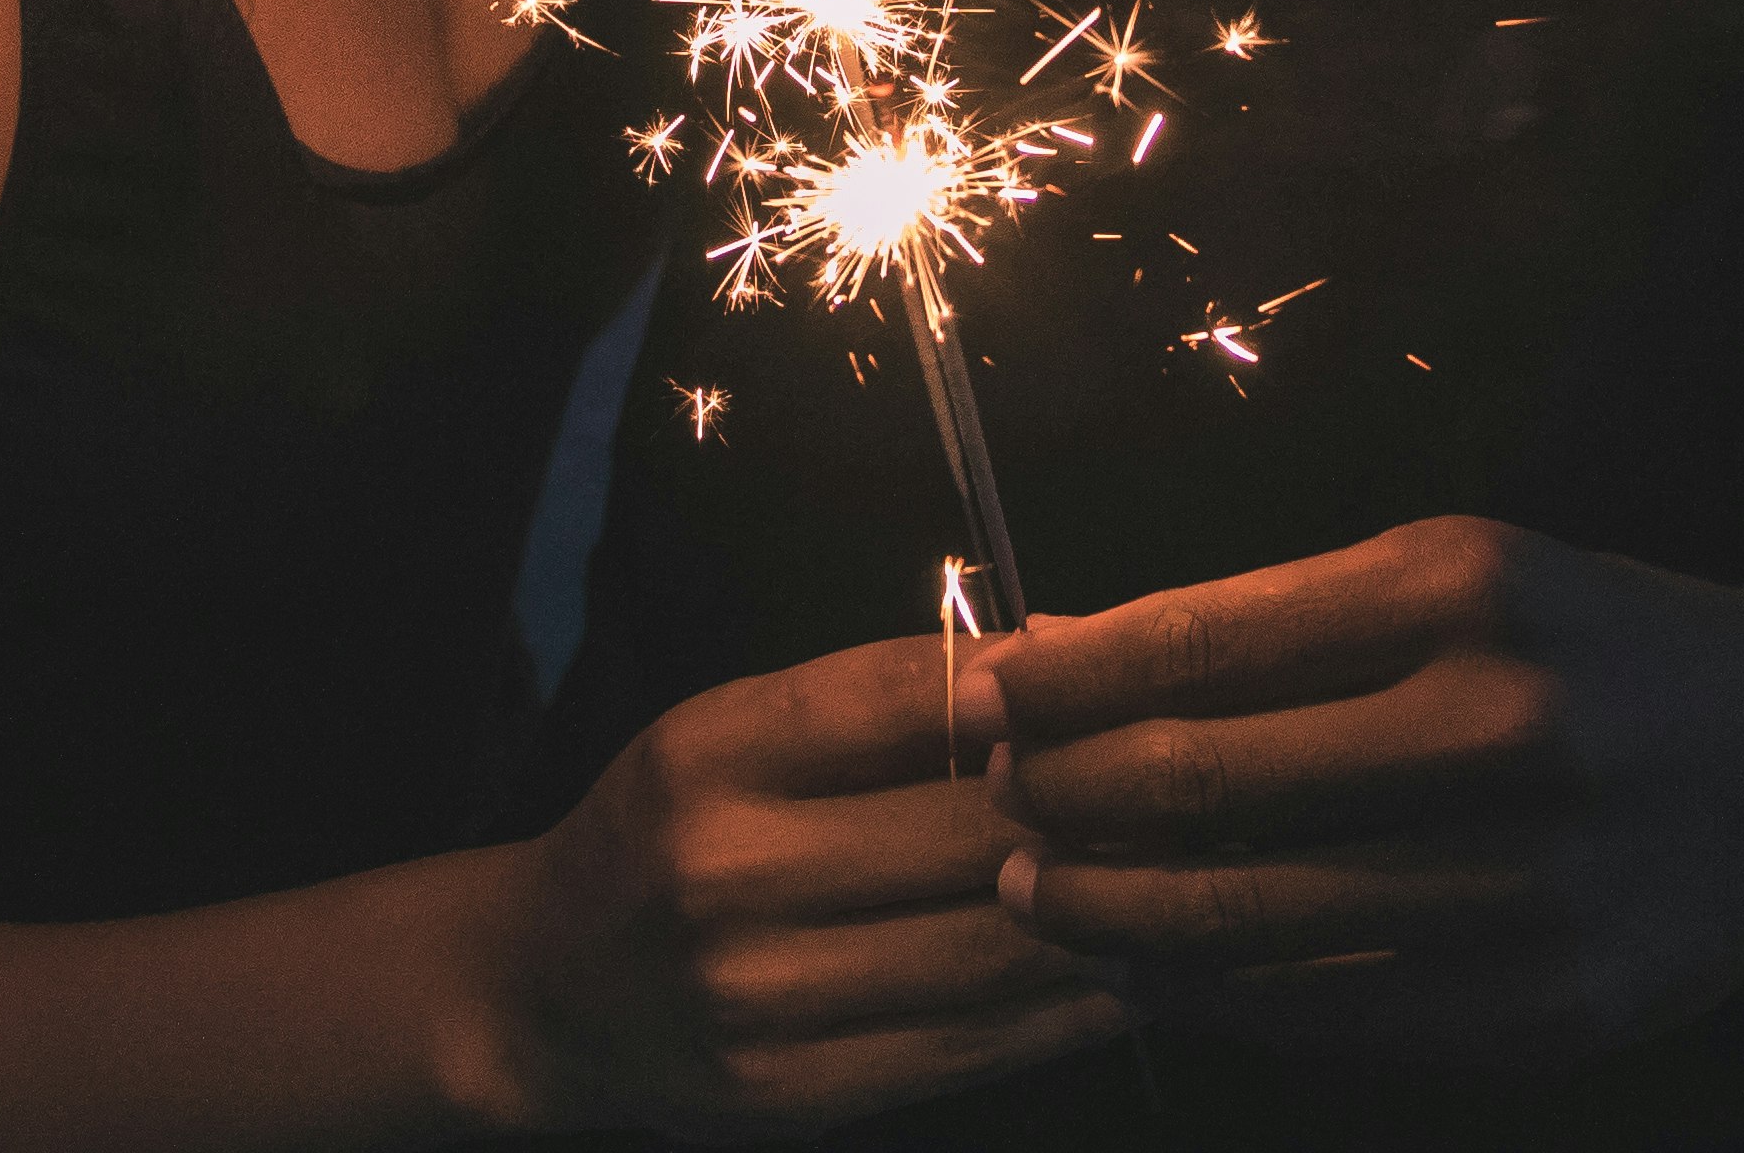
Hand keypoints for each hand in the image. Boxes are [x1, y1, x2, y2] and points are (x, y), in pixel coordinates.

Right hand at [478, 630, 1131, 1136]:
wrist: (549, 991)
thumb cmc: (671, 830)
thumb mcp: (739, 729)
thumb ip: (884, 698)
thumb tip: (1058, 650)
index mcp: (714, 753)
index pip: (912, 699)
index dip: (1039, 692)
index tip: (1120, 683)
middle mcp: (728, 873)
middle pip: (973, 831)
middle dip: (1102, 804)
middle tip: (1194, 781)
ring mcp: (762, 997)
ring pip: (992, 947)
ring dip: (1111, 911)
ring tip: (1190, 875)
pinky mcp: (798, 1093)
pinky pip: (972, 1044)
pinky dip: (1067, 1006)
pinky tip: (1128, 970)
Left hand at [984, 516, 1743, 1068]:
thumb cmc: (1593, 646)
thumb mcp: (1458, 576)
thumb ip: (1273, 623)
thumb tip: (1069, 652)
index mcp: (1463, 590)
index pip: (1206, 639)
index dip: (1069, 677)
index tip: (985, 692)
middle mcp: (1499, 727)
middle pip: (1209, 786)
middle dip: (1068, 798)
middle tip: (995, 803)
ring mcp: (1530, 882)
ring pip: (1255, 921)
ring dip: (1115, 915)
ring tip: (1037, 895)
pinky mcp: (1549, 1005)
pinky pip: (1335, 1014)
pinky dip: (1221, 998)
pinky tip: (1155, 974)